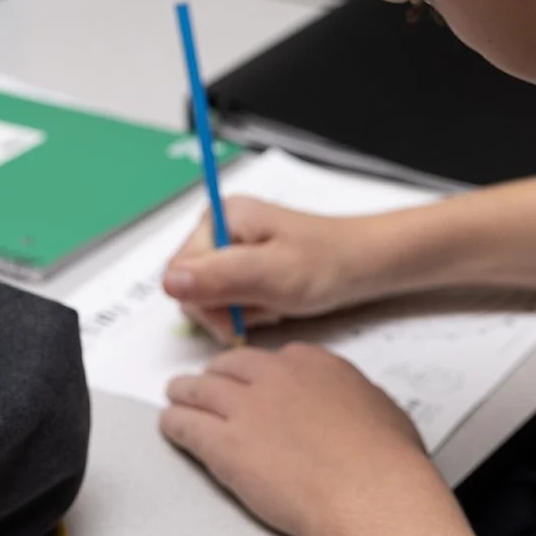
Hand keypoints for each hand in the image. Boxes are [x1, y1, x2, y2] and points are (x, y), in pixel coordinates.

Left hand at [160, 343, 435, 535]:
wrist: (369, 494)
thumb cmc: (386, 463)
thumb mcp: (382, 411)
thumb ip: (355, 399)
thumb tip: (354, 408)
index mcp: (314, 364)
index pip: (273, 358)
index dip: (257, 372)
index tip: (253, 380)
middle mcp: (275, 377)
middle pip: (230, 366)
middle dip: (215, 376)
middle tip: (205, 384)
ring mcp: (246, 408)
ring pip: (200, 389)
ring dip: (184, 393)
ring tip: (176, 397)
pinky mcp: (223, 443)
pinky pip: (186, 425)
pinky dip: (174, 424)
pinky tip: (170, 425)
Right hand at [162, 197, 391, 341]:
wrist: (367, 264)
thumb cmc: (326, 264)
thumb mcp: (271, 274)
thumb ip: (219, 278)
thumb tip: (169, 283)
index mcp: (220, 218)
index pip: (178, 272)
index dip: (203, 302)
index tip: (237, 317)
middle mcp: (220, 227)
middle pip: (192, 285)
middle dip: (224, 308)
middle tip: (264, 310)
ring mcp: (233, 245)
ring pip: (211, 295)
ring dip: (240, 311)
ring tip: (275, 305)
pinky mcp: (247, 263)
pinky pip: (231, 296)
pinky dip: (251, 308)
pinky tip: (275, 304)